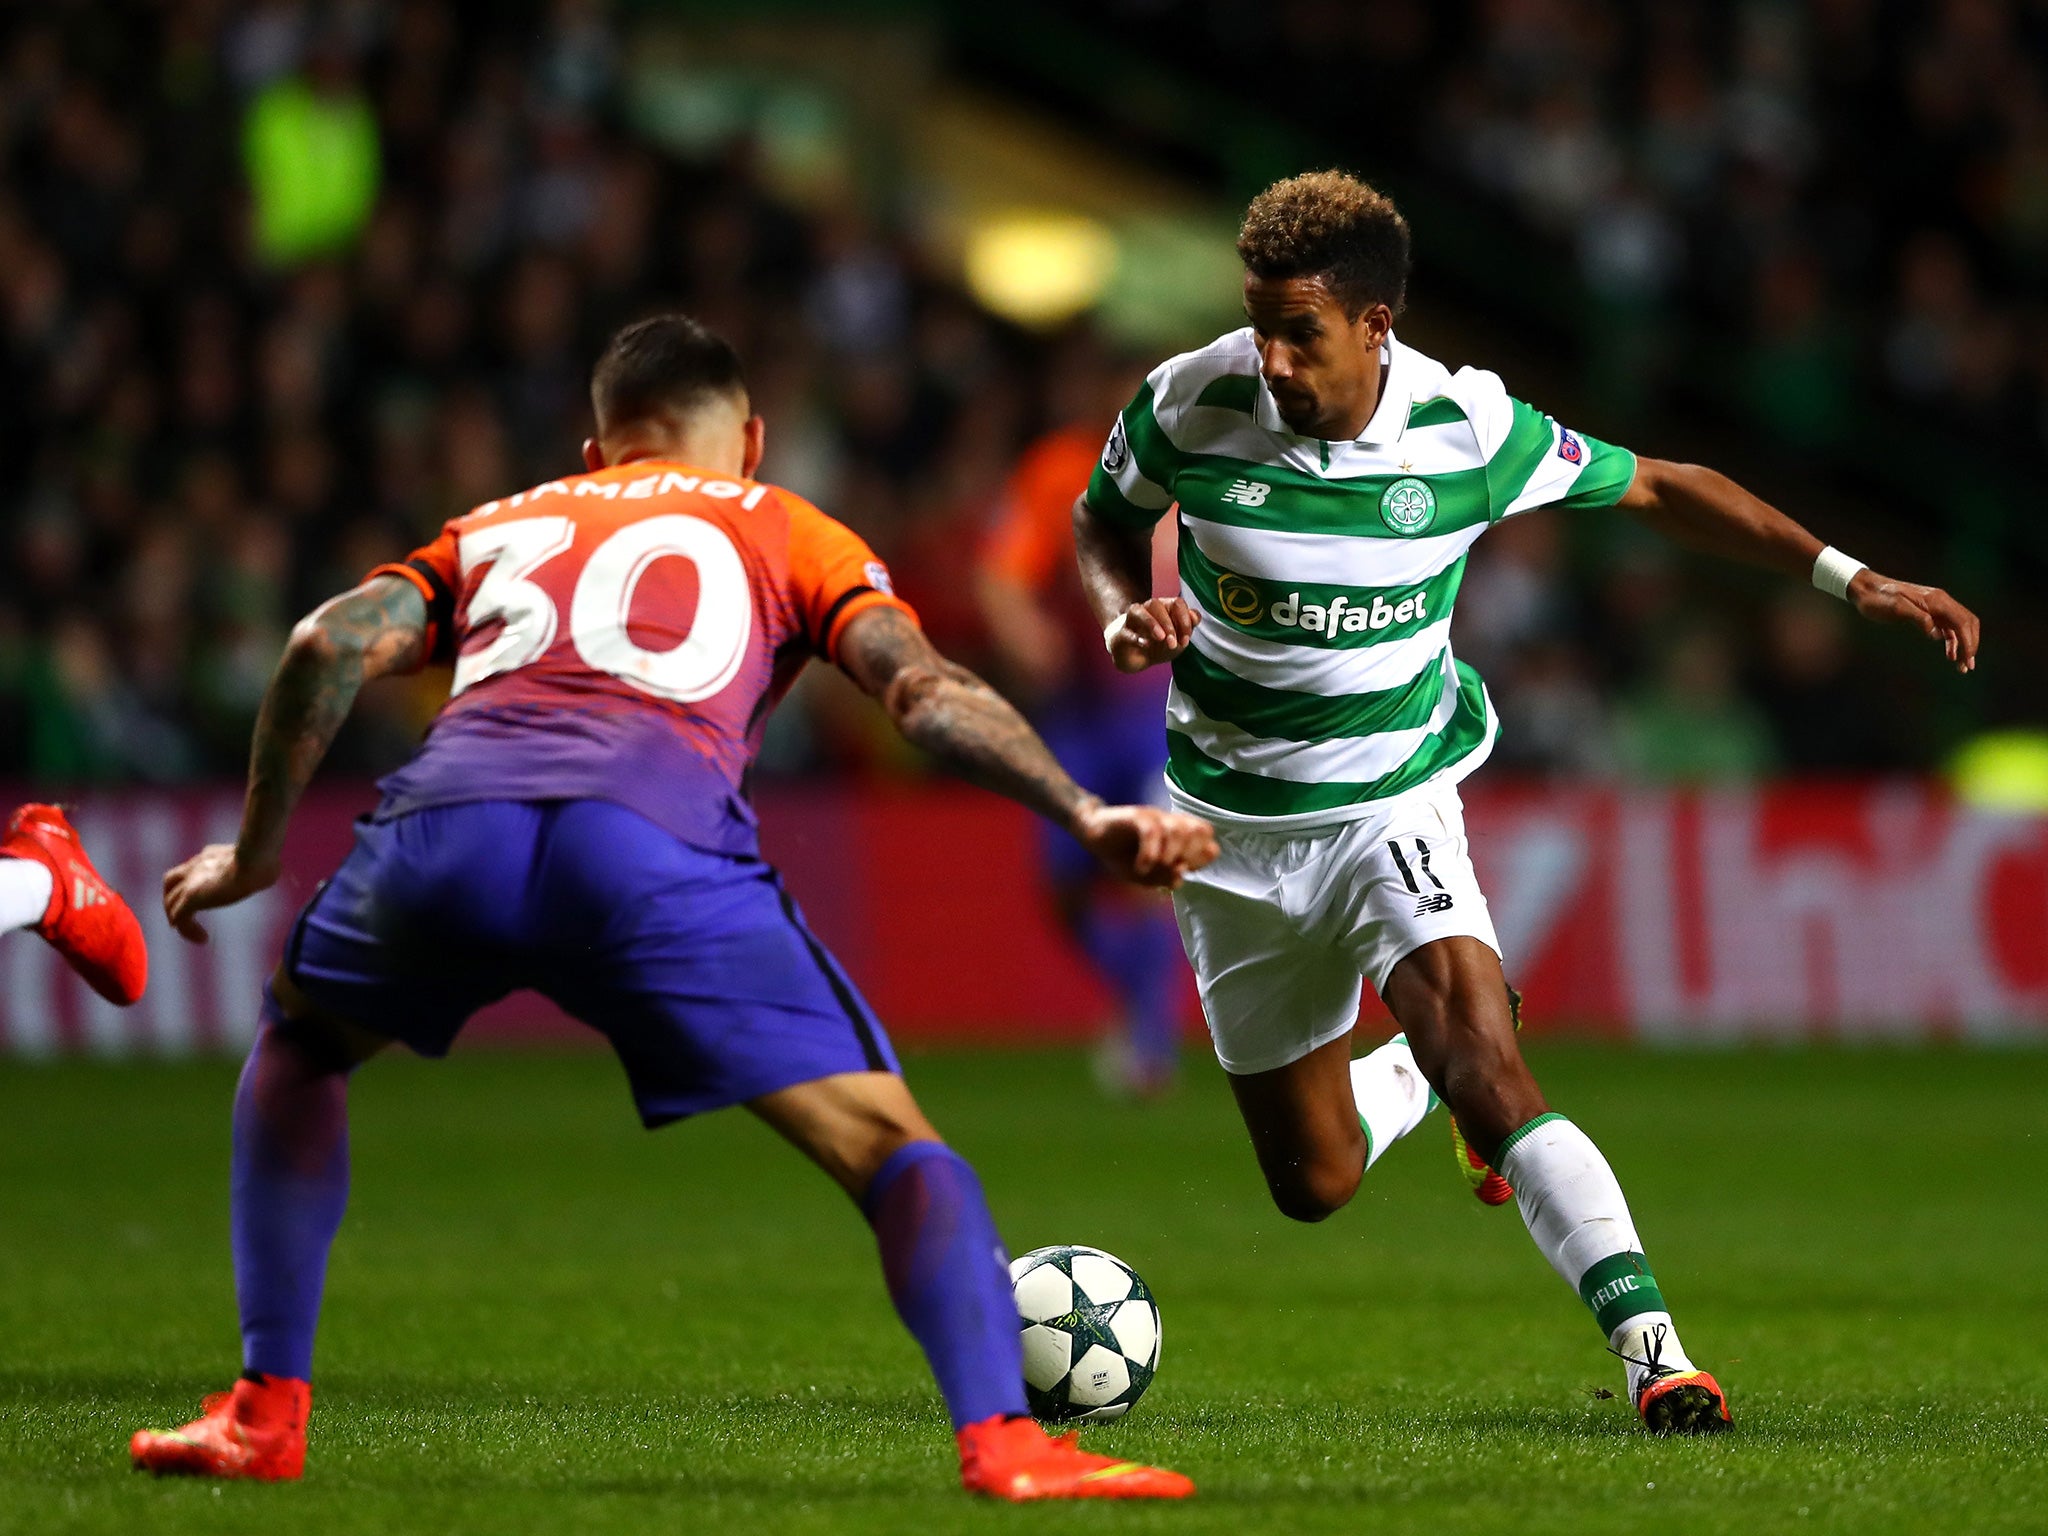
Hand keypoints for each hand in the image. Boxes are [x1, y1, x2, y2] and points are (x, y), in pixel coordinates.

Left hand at [163, 844, 279, 943]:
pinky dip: (186, 930)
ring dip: (177, 917)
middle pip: (171, 881)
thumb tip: (273, 870)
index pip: (192, 867)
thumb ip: (259, 865)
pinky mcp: (191, 898)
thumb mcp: (262, 859)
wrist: (255, 862)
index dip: (194, 883)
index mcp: (210, 855)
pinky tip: (202, 939)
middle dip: (173, 899)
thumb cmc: (265, 860)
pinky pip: (179, 918)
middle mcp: (195, 866)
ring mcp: (190, 882)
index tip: (208, 896)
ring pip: (169, 901)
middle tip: (186, 915)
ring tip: (192, 932)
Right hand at [1073, 800, 1219, 888]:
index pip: (1208, 839)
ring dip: (1169, 857)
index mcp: (1179, 835)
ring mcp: (1155, 817)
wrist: (1093, 835)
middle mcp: (1171, 822)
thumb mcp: (1146, 875)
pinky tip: (1141, 867)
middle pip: (1200, 832)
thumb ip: (1165, 877)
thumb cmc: (1123, 855)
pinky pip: (1152, 831)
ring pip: (1178, 831)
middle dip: (1188, 856)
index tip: (1182, 870)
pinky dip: (1149, 854)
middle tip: (1168, 870)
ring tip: (1152, 869)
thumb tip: (1179, 875)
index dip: (1201, 857)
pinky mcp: (1136, 815)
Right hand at [1107, 597, 1198, 673]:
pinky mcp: (1120, 635)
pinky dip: (1137, 638)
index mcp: (1165, 608)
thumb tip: (1195, 617)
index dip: (1184, 620)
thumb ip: (1188, 627)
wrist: (1136, 659)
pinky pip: (1126, 632)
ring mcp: (1131, 621)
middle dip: (1168, 624)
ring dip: (1152, 624)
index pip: (1177, 603)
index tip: (1186, 640)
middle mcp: (1147, 610)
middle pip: (1157, 604)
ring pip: (1139, 611)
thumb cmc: (1159, 646)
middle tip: (1173, 644)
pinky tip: (1146, 644)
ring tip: (1161, 638)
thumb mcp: (1179, 640)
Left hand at [1847, 570, 1980, 673]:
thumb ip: (1918, 619)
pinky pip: (1947, 627)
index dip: (1969, 641)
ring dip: (1963, 645)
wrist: (1866, 589)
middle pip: (1967, 623)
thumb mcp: (1896, 608)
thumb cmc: (1878, 599)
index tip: (1968, 659)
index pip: (1963, 622)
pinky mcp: (1928, 612)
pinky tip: (1950, 654)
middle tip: (1968, 666)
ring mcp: (1935, 607)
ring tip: (1960, 666)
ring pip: (1958, 627)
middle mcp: (1941, 602)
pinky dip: (1952, 641)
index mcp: (1937, 600)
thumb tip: (1937, 634)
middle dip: (1971, 644)